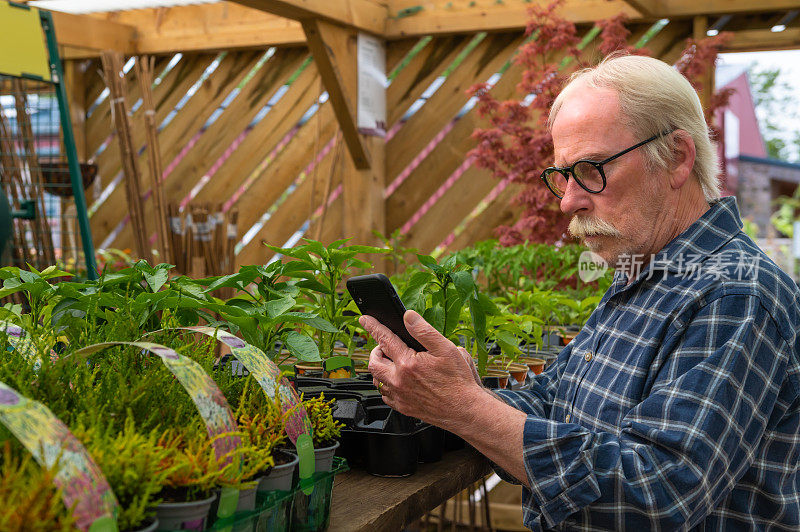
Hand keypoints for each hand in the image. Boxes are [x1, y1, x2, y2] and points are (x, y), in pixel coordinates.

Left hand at [360, 310, 484, 428]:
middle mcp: (399, 381)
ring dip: (380, 368)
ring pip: (377, 380)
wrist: (464, 410)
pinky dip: (386, 385)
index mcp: (408, 363)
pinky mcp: (403, 407)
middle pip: (374, 362)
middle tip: (385, 346)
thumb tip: (408, 317)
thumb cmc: (458, 381)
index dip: (373, 326)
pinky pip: (385, 395)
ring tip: (392, 362)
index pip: (384, 339)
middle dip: (376, 351)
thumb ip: (424, 331)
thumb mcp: (446, 349)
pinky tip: (398, 380)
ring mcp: (400, 396)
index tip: (365, 319)